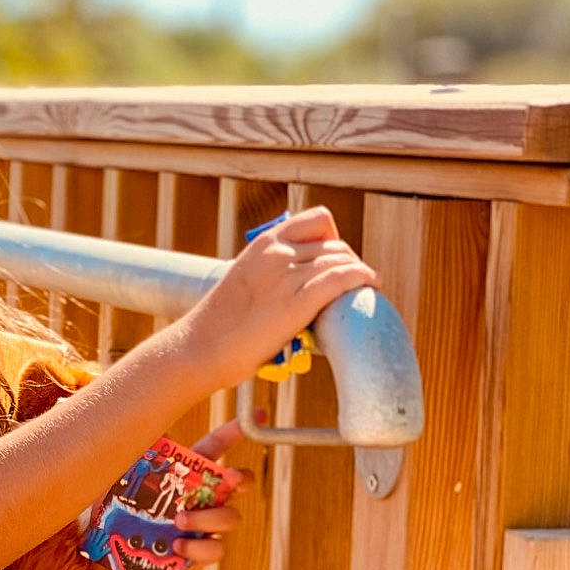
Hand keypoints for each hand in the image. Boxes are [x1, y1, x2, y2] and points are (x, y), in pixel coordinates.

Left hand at [83, 418, 254, 569]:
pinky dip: (201, 549)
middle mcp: (195, 497)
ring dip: (211, 518)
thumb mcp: (103, 474)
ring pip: (229, 519)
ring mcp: (198, 527)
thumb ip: (96, 443)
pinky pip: (214, 552)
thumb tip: (63, 403)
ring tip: (179, 522)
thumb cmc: (106, 511)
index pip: (214, 447)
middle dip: (237, 480)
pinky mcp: (191, 556)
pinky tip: (178, 547)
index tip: (253, 417)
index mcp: (181, 473)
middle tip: (225, 481)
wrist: (98, 559)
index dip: (236, 431)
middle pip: (235, 484)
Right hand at [176, 205, 379, 392]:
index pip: (317, 221)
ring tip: (364, 289)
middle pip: (335, 245)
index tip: (334, 261)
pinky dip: (362, 278)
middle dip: (349, 262)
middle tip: (352, 284)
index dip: (334, 239)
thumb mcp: (243, 283)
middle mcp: (277, 254)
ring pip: (342, 260)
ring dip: (359, 273)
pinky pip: (342, 279)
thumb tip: (297, 288)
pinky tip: (371, 285)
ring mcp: (286, 277)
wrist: (198, 349)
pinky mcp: (295, 304)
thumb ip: (270, 275)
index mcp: (263, 244)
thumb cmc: (218, 328)